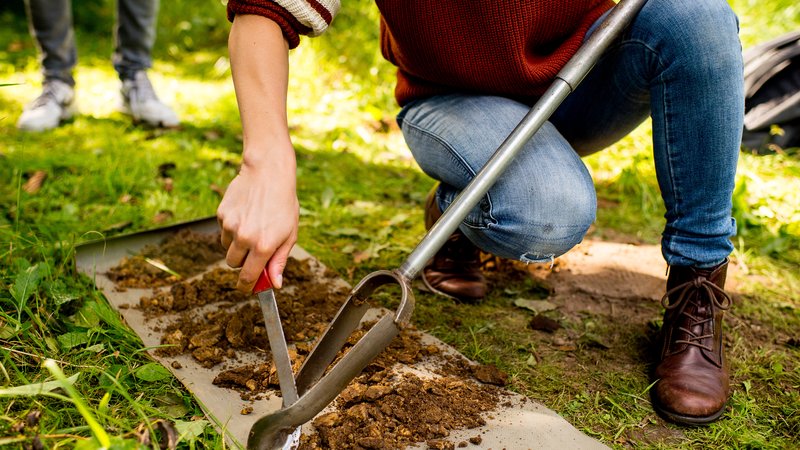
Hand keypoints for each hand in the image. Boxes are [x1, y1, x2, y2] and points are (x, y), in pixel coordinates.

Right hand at [217, 154, 297, 291]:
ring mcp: (231, 226)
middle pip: (233, 264)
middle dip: (243, 261)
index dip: (246, 285)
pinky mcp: (221, 214)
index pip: (248, 277)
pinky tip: (246, 214)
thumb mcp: (290, 234)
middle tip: (255, 249)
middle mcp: (244, 238)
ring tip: (253, 226)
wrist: (269, 173)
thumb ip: (279, 261)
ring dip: (237, 244)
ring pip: (227, 247)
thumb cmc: (284, 204)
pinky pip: (223, 230)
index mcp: (264, 246)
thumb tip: (275, 284)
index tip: (247, 287)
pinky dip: (232, 227)